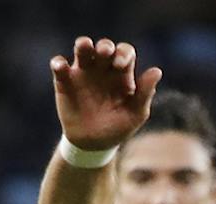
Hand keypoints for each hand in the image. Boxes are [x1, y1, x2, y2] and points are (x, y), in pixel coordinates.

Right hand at [49, 37, 160, 151]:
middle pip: (104, 46)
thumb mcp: (135, 114)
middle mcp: (103, 67)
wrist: (92, 146)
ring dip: (83, 44)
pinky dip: (58, 63)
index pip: (124, 52)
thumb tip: (157, 71)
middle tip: (105, 53)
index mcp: (121, 72)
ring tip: (84, 46)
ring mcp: (83, 72)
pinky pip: (59, 66)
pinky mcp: (64, 81)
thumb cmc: (117, 128)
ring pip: (82, 49)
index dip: (123, 54)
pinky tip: (61, 66)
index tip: (121, 66)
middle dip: (105, 46)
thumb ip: (145, 93)